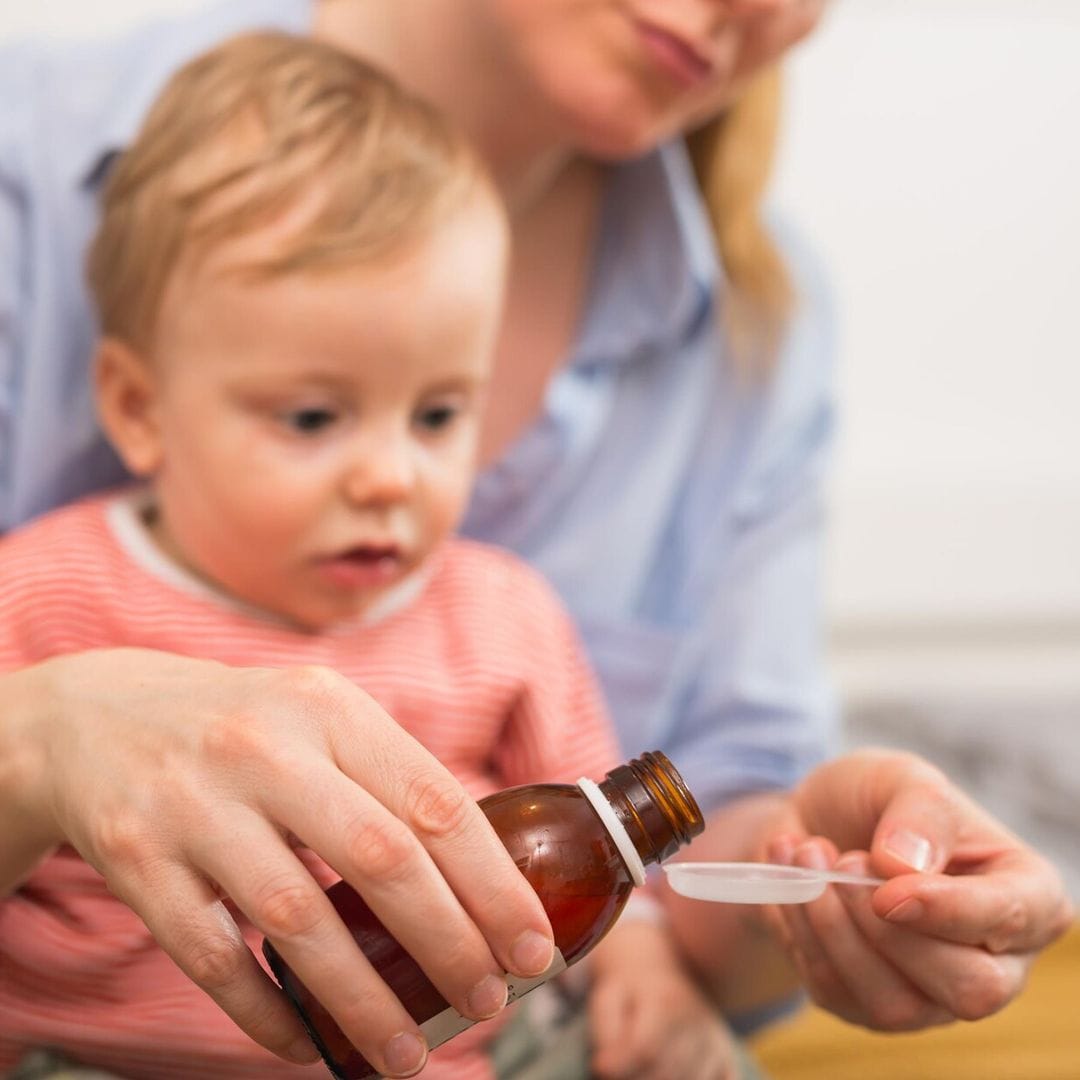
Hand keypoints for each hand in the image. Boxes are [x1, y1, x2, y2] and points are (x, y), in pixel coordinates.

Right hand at [3, 649, 553, 1076]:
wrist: (100, 716)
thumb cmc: (245, 727)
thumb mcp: (322, 718)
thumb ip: (392, 780)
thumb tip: (486, 881)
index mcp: (331, 709)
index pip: (434, 800)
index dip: (494, 883)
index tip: (534, 947)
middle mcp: (267, 748)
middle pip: (381, 859)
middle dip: (449, 943)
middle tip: (489, 1002)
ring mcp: (197, 805)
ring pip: (298, 919)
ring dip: (364, 1001)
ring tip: (408, 1057)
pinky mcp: (139, 860)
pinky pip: (213, 956)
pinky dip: (267, 1013)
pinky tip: (308, 1045)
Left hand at [588, 918, 743, 1079]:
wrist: (664, 968)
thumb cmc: (629, 990)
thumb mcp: (608, 997)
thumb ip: (605, 1030)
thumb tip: (604, 1067)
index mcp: (667, 1003)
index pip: (647, 1049)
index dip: (622, 1067)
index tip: (600, 1067)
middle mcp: (698, 1022)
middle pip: (669, 1072)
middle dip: (638, 1079)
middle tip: (618, 1072)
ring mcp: (715, 1041)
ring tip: (641, 1070)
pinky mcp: (725, 1057)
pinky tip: (673, 1075)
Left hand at [762, 749, 1074, 1029]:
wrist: (813, 823)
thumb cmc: (875, 801)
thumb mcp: (900, 777)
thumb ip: (919, 811)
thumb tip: (905, 867)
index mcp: (1025, 894)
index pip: (1012, 921)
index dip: (950, 910)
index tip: (886, 889)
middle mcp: (994, 961)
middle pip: (969, 989)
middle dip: (887, 929)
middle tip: (842, 862)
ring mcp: (933, 995)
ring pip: (896, 1005)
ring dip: (833, 928)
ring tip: (806, 857)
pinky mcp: (870, 1006)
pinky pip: (836, 993)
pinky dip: (802, 930)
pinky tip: (793, 882)